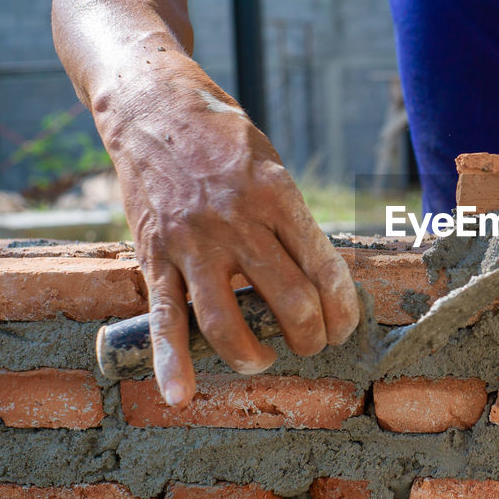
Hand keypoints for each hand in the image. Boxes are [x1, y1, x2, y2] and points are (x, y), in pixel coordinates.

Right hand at [97, 63, 359, 406]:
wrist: (152, 105)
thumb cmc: (222, 135)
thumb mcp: (271, 163)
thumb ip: (288, 217)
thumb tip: (316, 271)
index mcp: (277, 196)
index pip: (324, 268)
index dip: (342, 308)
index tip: (346, 325)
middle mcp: (237, 222)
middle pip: (289, 299)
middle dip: (311, 335)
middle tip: (315, 344)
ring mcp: (193, 242)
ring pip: (227, 319)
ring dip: (253, 353)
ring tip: (265, 360)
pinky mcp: (155, 255)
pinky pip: (164, 316)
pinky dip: (170, 360)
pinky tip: (179, 394)